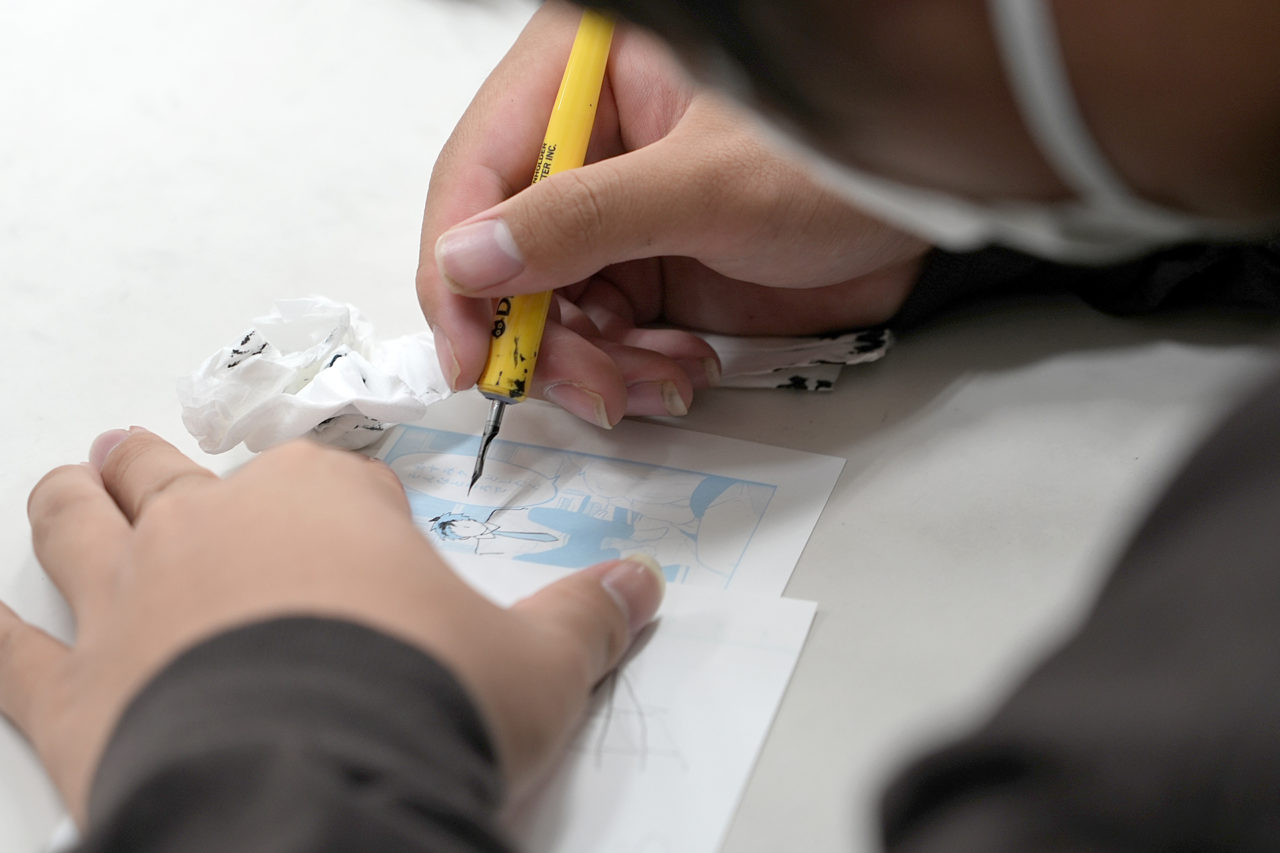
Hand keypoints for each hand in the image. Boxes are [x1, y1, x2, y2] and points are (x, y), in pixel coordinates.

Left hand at [5, 428, 663, 823]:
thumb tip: (640, 590)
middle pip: (178, 472)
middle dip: (162, 461)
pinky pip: (11, 654)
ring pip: (83, 524)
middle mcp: (215, 526)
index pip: (332, 470)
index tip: (353, 508)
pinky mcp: (73, 691)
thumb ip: (586, 619)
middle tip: (142, 448)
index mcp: (325, 500)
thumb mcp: (534, 663)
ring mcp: (132, 601)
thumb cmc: (423, 698)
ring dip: (74, 501)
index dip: (342, 488)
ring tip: (69, 480)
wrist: (318, 787)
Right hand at [418, 0, 927, 427]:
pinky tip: (681, 371)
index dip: (459, 269)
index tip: (470, 352)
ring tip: (658, 380)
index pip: (478, 173)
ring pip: (555, 311)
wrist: (929, 199)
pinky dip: (634, 371)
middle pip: (507, 258)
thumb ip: (583, 219)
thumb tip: (471, 259)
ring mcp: (620, 218)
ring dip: (595, 365)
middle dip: (543, 335)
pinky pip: (608, 339)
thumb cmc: (837, 156)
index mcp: (582, 81)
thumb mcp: (705, 186)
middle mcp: (589, 150)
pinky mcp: (655, 272)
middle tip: (590, 386)